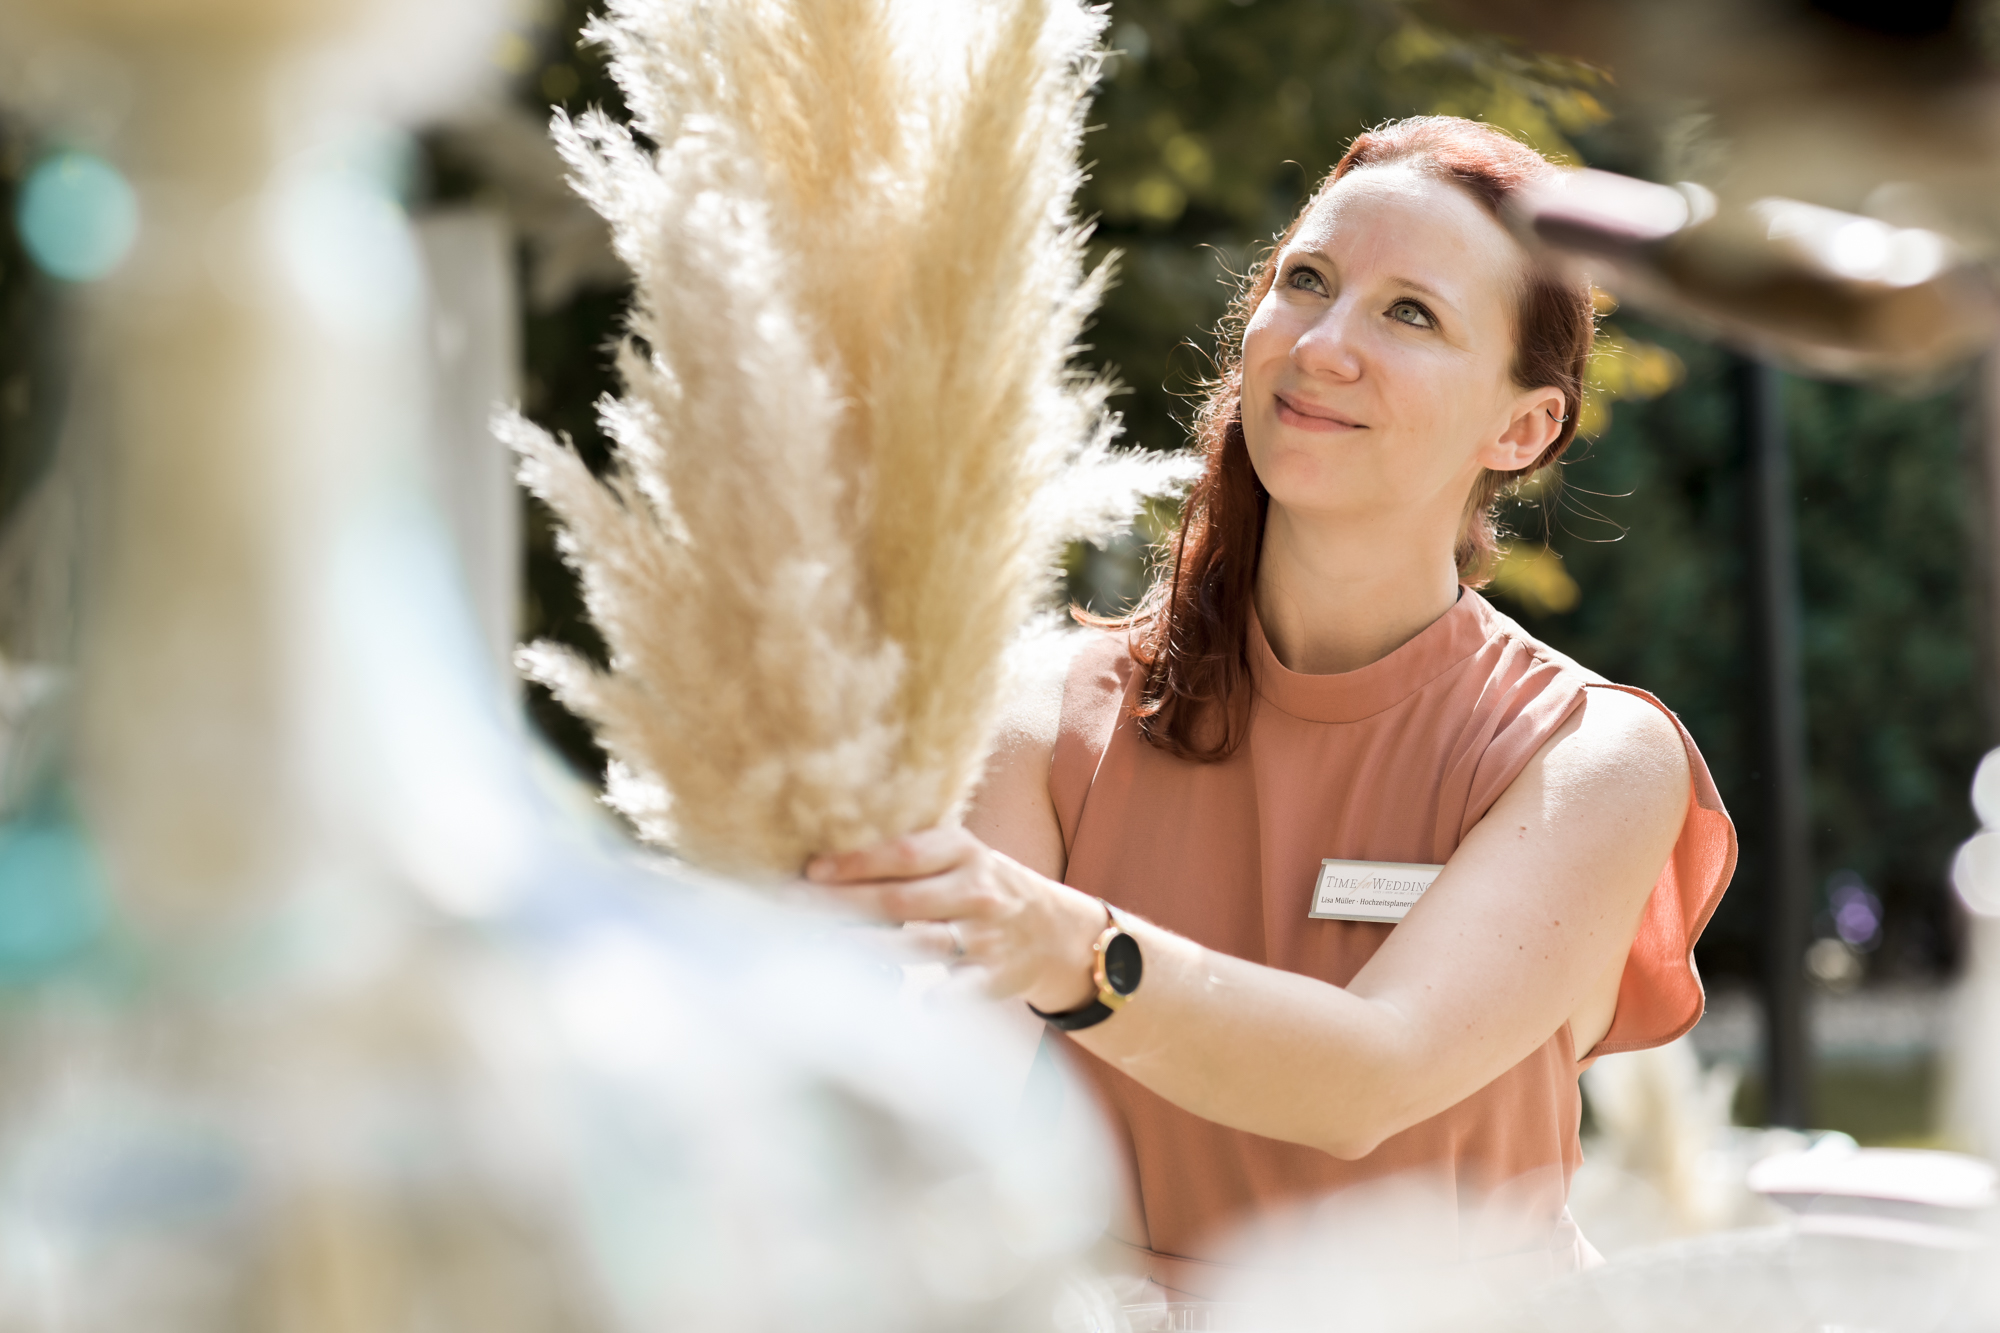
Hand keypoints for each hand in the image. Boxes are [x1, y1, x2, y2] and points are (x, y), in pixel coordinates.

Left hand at [806, 826, 1108, 1011]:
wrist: (1055, 930)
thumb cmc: (983, 887)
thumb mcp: (958, 855)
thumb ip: (908, 854)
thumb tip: (827, 858)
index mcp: (962, 850)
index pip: (902, 853)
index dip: (855, 861)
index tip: (810, 870)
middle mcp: (974, 889)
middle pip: (900, 897)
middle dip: (841, 902)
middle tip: (790, 906)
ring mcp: (985, 934)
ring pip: (922, 940)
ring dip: (870, 944)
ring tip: (824, 946)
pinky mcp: (993, 975)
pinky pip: (966, 986)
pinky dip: (947, 997)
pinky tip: (922, 1007)